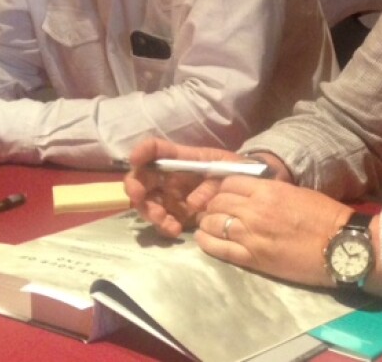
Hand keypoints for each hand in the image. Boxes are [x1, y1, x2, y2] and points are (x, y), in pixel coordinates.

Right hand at [124, 138, 243, 237]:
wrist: (246, 192)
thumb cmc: (235, 171)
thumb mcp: (229, 169)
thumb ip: (211, 183)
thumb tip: (193, 203)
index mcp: (180, 158)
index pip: (156, 149)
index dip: (143, 151)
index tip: (135, 159)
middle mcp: (169, 177)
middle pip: (141, 178)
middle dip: (135, 187)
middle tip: (139, 197)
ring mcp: (170, 197)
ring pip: (147, 203)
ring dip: (149, 211)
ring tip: (162, 219)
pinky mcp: (176, 215)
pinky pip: (162, 222)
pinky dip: (164, 227)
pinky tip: (175, 231)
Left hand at [196, 176, 354, 288]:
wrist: (340, 246)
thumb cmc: (325, 216)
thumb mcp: (296, 192)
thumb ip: (271, 191)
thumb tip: (253, 193)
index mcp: (268, 190)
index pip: (229, 182)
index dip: (222, 188)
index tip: (223, 194)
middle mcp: (253, 209)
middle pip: (217, 202)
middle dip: (212, 205)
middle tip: (214, 211)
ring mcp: (249, 235)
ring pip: (212, 223)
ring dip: (207, 222)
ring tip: (209, 225)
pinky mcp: (251, 258)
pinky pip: (218, 248)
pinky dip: (206, 242)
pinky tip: (203, 239)